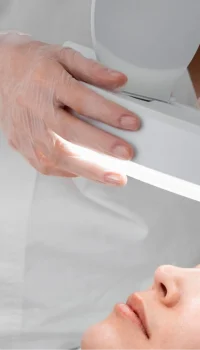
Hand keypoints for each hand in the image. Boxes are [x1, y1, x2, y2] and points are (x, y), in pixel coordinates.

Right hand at [0, 32, 139, 185]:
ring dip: (89, 170)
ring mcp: (28, 131)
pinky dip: (71, 172)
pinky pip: (47, 166)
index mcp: (47, 82)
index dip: (109, 112)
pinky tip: (88, 172)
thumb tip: (118, 81)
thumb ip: (93, 70)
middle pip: (70, 132)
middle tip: (126, 154)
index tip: (132, 123)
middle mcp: (36, 109)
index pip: (82, 100)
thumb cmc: (30, 65)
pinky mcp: (23, 146)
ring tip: (113, 176)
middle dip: (101, 146)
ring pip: (59, 156)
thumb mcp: (63, 56)